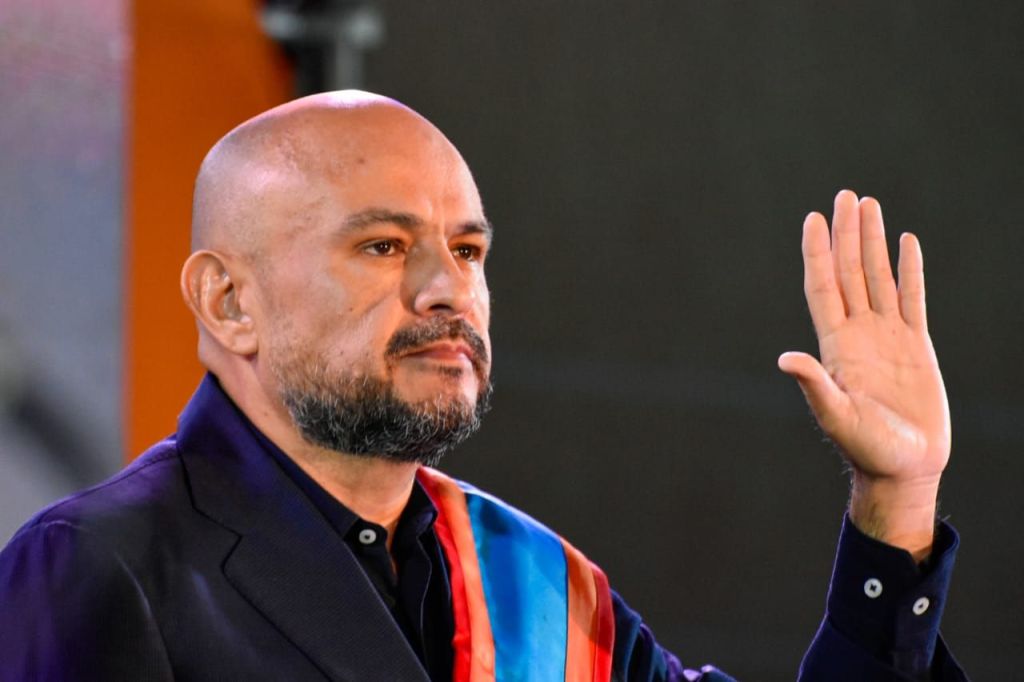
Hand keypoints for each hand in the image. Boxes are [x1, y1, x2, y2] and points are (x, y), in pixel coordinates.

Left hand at [778, 190, 949, 559]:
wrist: (904, 467)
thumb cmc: (866, 448)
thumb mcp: (835, 415)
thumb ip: (815, 384)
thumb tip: (786, 359)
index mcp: (835, 345)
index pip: (823, 287)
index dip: (817, 253)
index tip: (814, 218)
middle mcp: (858, 333)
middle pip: (849, 272)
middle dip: (846, 234)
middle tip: (845, 196)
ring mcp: (887, 336)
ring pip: (878, 277)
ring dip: (873, 242)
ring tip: (870, 205)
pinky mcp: (917, 345)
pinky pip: (912, 297)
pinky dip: (909, 269)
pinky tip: (906, 242)